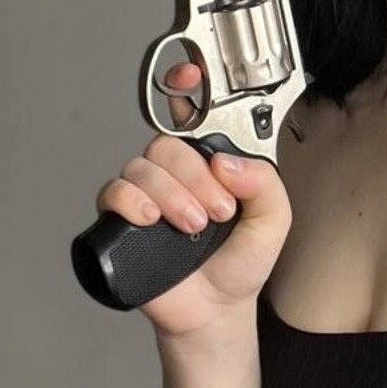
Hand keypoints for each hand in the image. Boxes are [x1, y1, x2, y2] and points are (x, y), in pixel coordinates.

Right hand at [92, 62, 292, 338]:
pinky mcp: (123, 219)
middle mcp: (178, 172)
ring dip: (171, 195)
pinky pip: (112, 192)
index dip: (189, 87)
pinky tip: (149, 219)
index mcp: (214, 162)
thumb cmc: (240, 263)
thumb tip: (229, 162)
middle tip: (217, 211)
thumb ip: (266, 185)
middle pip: (169, 144)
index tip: (189, 76)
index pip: (197, 115)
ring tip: (193, 226)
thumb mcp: (274, 222)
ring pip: (142, 166)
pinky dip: (130, 201)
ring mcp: (149, 193)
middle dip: (194, 177)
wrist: (215, 311)